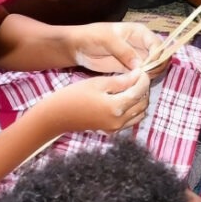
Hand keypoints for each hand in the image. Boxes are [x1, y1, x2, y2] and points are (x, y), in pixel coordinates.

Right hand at [37, 71, 151, 134]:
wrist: (57, 116)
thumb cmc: (73, 96)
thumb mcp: (97, 83)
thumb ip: (120, 81)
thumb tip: (138, 75)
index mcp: (115, 107)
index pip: (139, 92)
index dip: (143, 79)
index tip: (141, 70)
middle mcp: (118, 121)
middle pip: (143, 104)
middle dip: (143, 90)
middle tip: (136, 77)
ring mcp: (115, 128)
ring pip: (139, 114)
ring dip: (139, 100)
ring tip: (130, 87)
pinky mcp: (111, 131)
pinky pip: (131, 120)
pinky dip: (133, 109)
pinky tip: (124, 98)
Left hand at [73, 21, 158, 73]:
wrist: (78, 48)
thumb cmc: (92, 37)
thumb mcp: (107, 40)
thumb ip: (124, 51)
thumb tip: (140, 64)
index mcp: (140, 32)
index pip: (158, 44)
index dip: (157, 56)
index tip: (149, 67)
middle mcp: (142, 45)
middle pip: (160, 57)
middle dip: (156, 68)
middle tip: (144, 76)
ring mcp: (137, 58)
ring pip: (153, 68)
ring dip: (150, 76)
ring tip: (138, 80)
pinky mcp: (130, 69)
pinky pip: (142, 76)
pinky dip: (142, 81)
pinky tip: (134, 84)